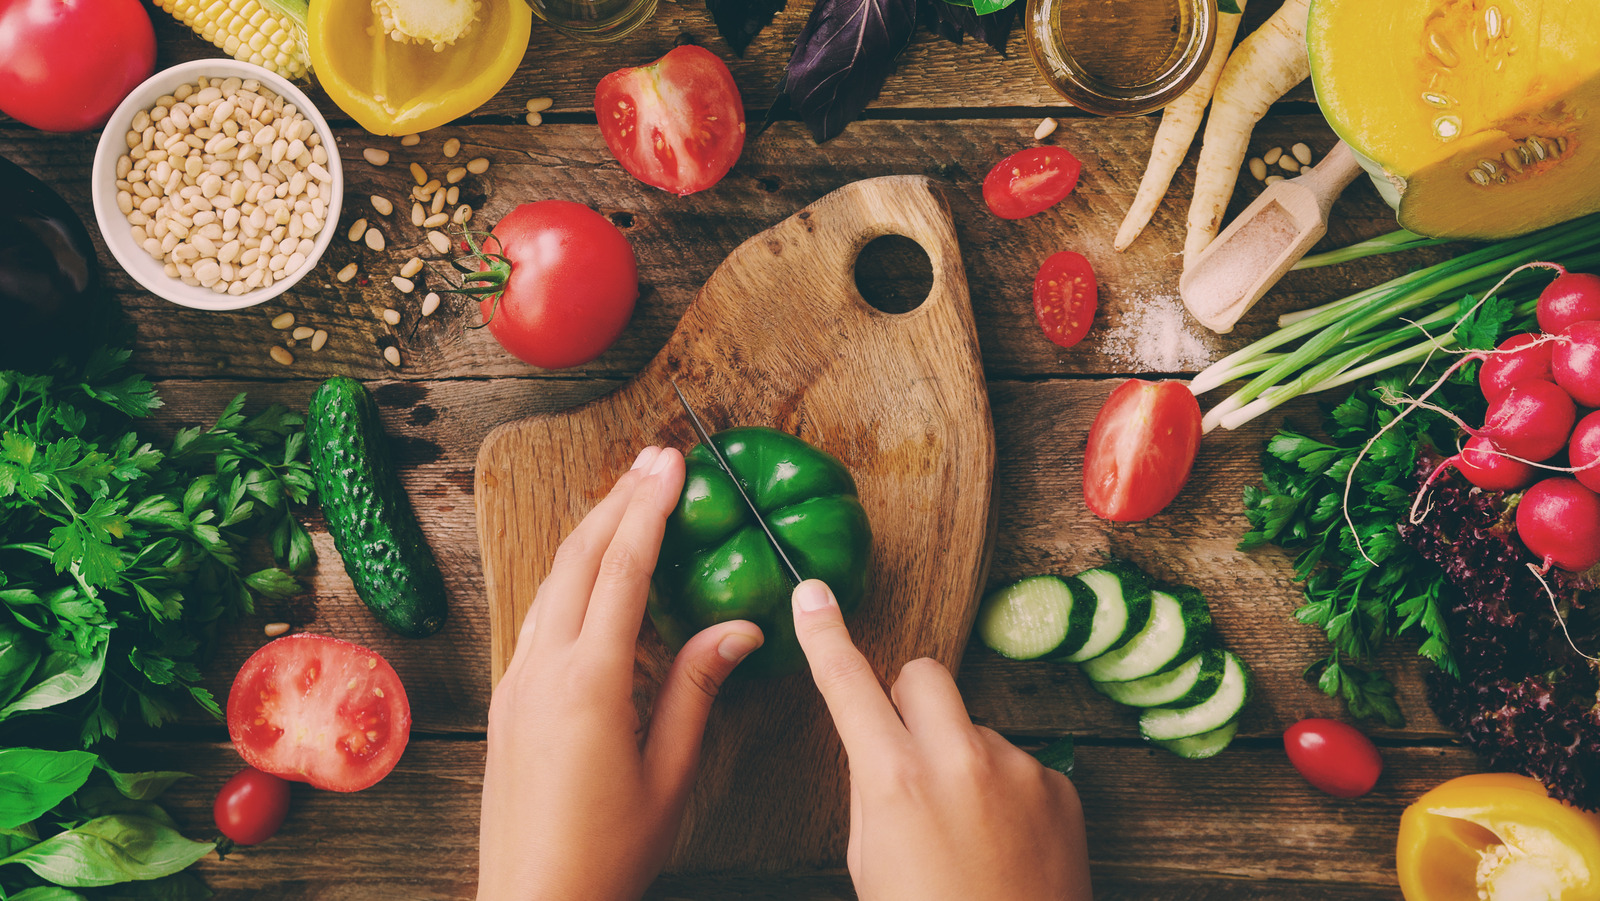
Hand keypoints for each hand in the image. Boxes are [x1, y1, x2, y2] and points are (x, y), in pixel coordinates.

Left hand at [477, 446, 763, 900]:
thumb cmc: (607, 852)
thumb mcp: (668, 773)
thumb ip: (697, 689)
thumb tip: (738, 627)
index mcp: (589, 683)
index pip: (623, 571)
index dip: (649, 509)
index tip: (671, 463)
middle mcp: (541, 670)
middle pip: (578, 559)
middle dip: (618, 500)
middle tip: (654, 458)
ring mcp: (515, 682)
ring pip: (550, 583)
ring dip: (590, 532)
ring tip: (628, 498)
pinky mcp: (506, 700)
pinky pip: (538, 616)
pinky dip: (569, 577)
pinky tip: (590, 573)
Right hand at [792, 579, 1092, 900]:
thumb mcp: (870, 858)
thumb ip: (874, 786)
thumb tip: (883, 747)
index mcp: (894, 778)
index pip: (848, 684)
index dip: (824, 636)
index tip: (813, 593)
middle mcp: (957, 759)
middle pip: (923, 674)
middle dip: (908, 701)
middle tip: (907, 754)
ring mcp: (1016, 768)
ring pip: (972, 725)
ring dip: (960, 756)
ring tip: (966, 830)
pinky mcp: (1058, 784)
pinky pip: (1017, 761)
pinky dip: (1005, 790)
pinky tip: (1004, 842)